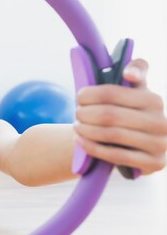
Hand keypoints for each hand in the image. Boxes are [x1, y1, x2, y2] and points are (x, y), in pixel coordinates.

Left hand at [74, 58, 166, 175]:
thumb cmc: (130, 112)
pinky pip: (116, 156)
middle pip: (109, 115)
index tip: (79, 97)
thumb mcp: (136, 91)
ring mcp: (160, 144)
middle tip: (76, 113)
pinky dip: (92, 148)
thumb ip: (137, 71)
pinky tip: (80, 140)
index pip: (112, 93)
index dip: (89, 94)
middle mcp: (162, 122)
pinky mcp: (154, 164)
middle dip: (85, 114)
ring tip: (76, 126)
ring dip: (87, 130)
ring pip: (111, 135)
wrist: (140, 146)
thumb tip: (129, 73)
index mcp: (154, 100)